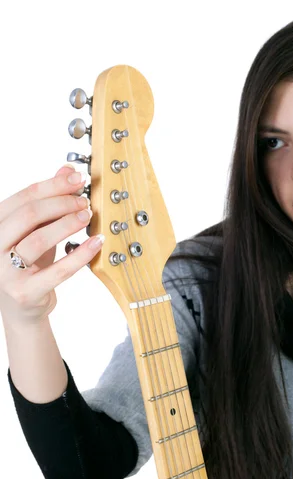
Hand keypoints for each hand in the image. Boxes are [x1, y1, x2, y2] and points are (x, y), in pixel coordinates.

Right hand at [0, 166, 103, 324]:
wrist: (22, 309)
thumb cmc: (29, 264)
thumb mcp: (36, 230)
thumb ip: (48, 201)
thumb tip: (66, 169)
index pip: (22, 198)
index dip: (53, 185)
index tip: (78, 179)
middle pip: (28, 215)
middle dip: (61, 203)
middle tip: (84, 201)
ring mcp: (5, 272)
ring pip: (39, 239)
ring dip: (68, 224)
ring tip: (88, 217)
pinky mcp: (24, 293)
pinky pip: (58, 271)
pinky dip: (81, 255)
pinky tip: (97, 243)